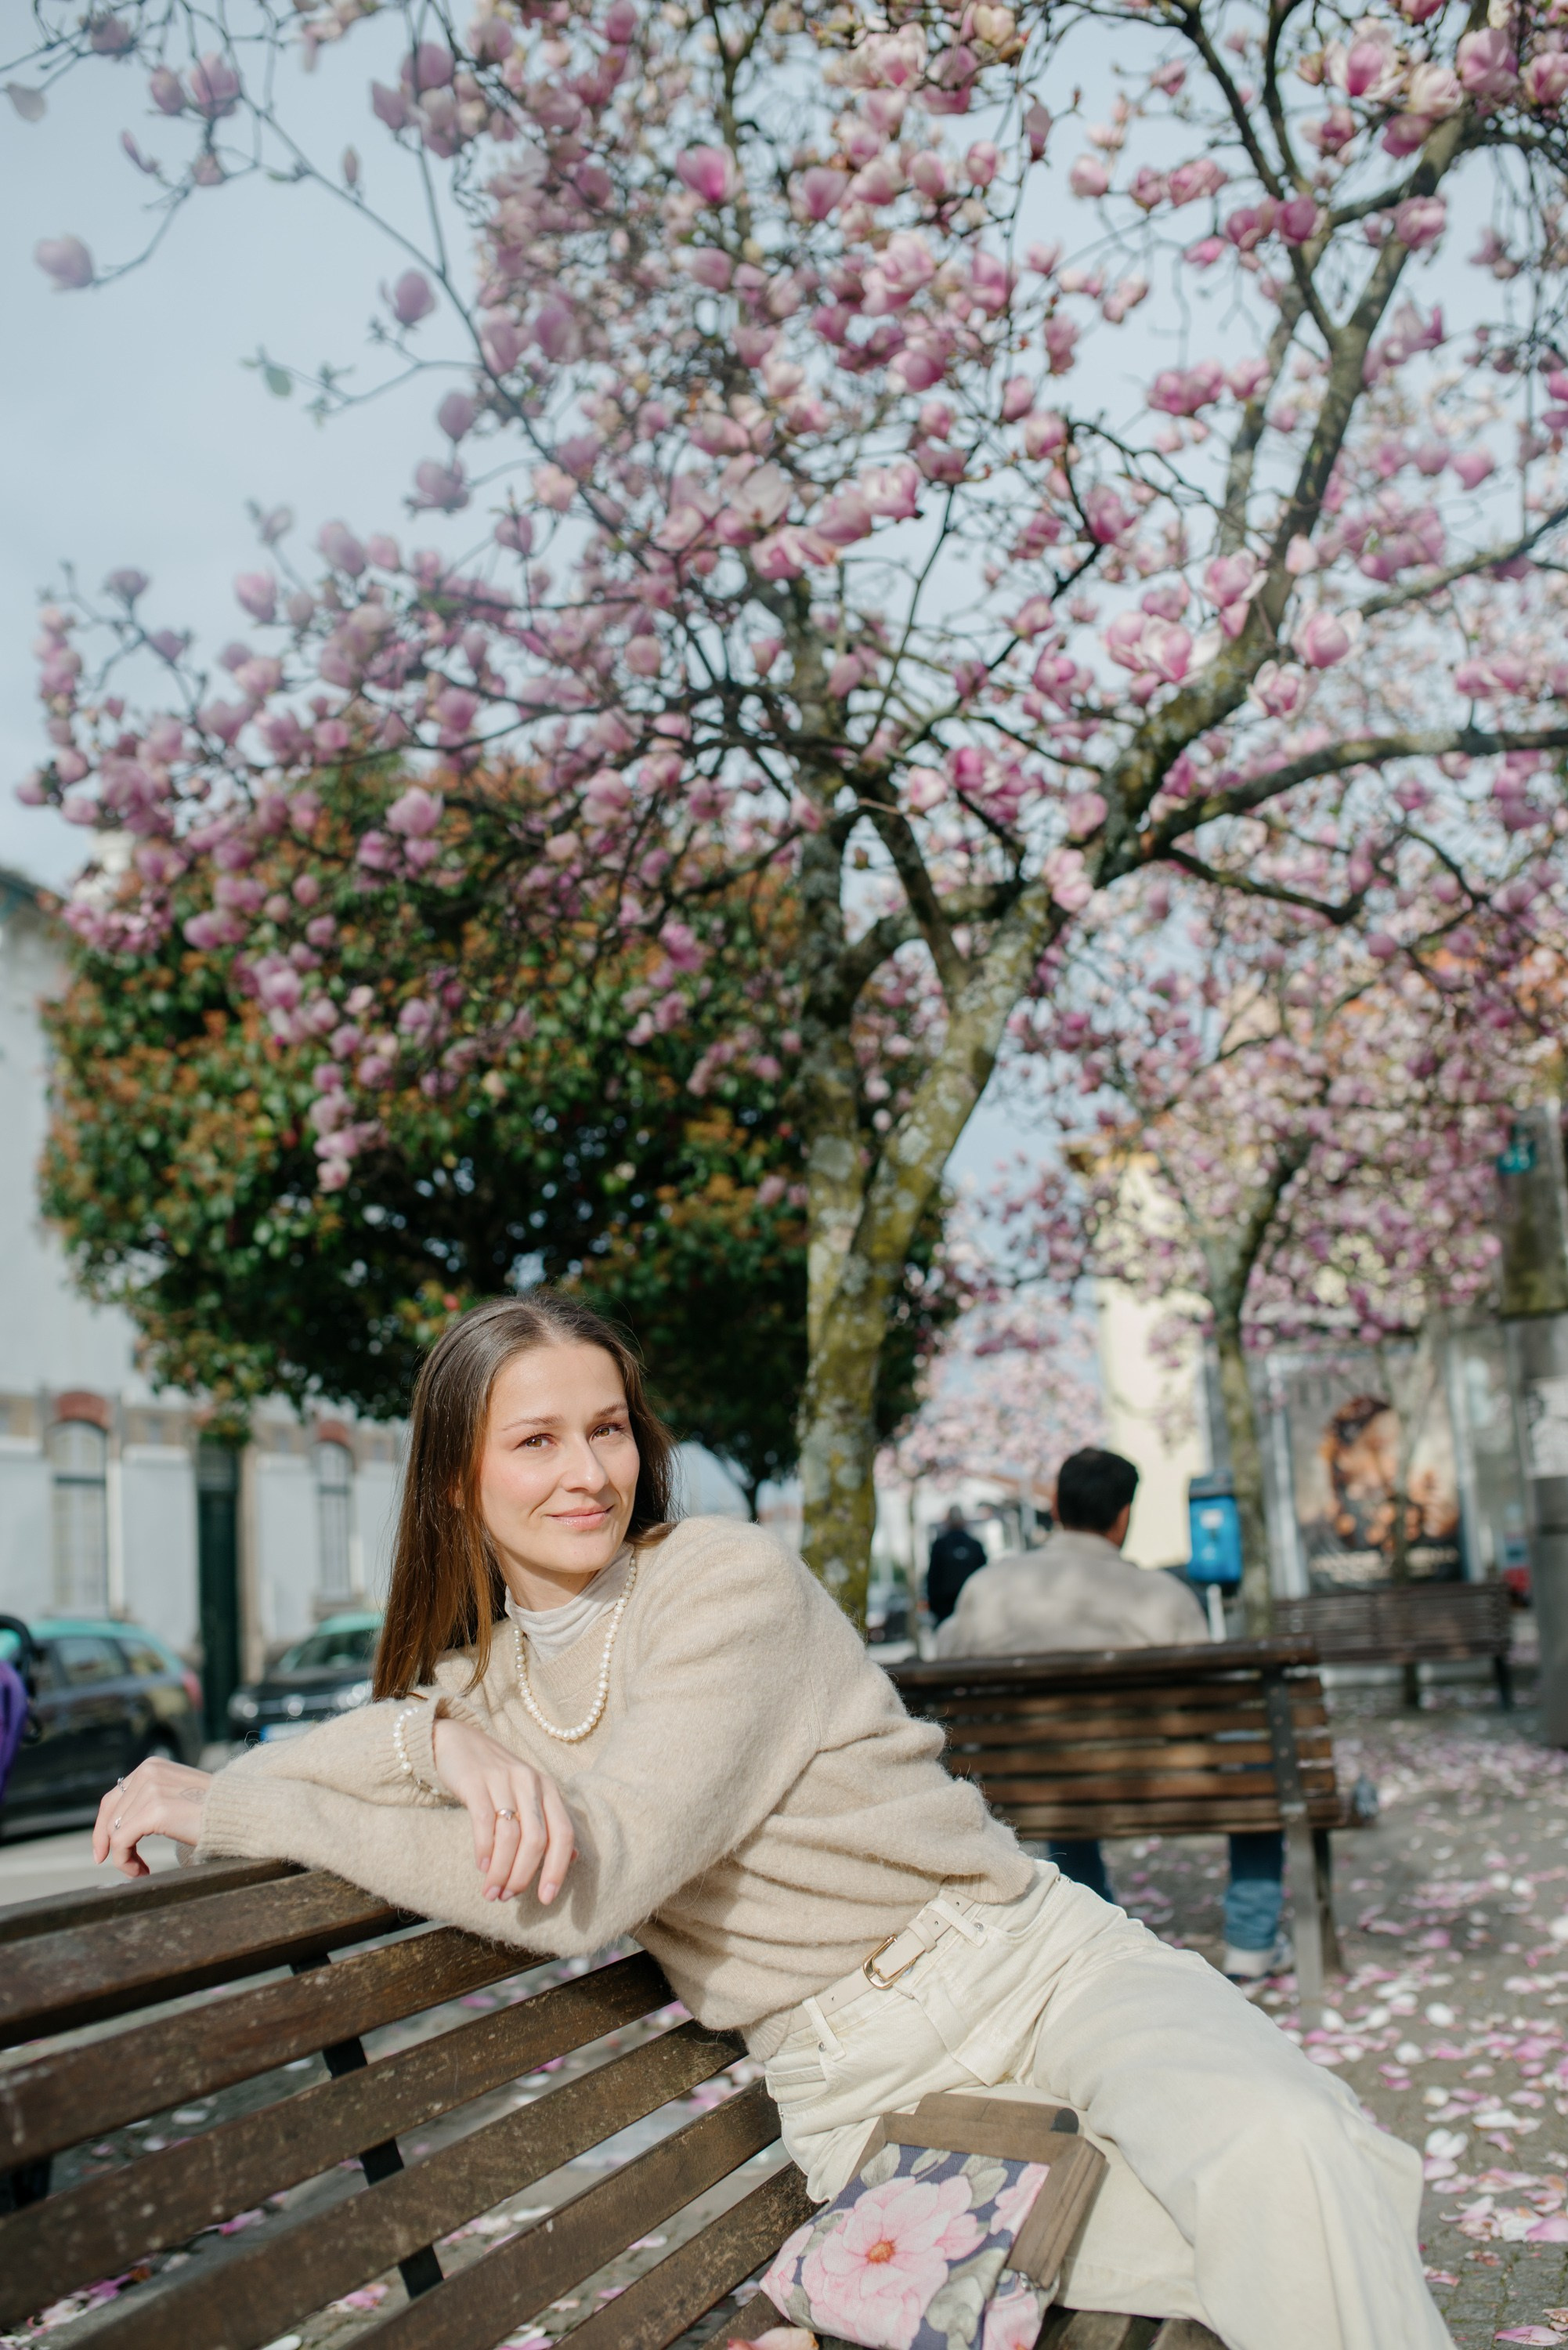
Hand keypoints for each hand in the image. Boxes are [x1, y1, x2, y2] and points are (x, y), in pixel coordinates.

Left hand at [93, 1757, 210, 1877]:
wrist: (238, 1813)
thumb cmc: (211, 1811)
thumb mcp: (174, 1795)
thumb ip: (148, 1800)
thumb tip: (117, 1827)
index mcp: (152, 1766)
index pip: (112, 1799)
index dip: (102, 1829)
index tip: (103, 1853)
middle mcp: (148, 1772)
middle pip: (110, 1816)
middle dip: (113, 1846)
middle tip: (128, 1867)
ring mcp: (151, 1789)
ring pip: (115, 1832)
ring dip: (124, 1858)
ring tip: (141, 1870)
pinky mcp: (154, 1810)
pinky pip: (122, 1842)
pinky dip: (125, 1861)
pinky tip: (141, 1872)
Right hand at [431, 1715, 575, 1905]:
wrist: (458, 1740)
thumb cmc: (496, 1777)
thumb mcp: (528, 1795)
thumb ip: (549, 1822)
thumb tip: (574, 1857)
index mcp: (548, 1788)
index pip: (563, 1834)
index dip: (558, 1869)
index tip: (546, 1899)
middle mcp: (530, 1782)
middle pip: (537, 1840)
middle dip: (523, 1876)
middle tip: (508, 1897)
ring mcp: (503, 1780)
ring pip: (510, 1836)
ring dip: (501, 1871)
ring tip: (491, 1892)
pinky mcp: (476, 1781)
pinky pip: (484, 1822)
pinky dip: (484, 1850)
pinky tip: (481, 1866)